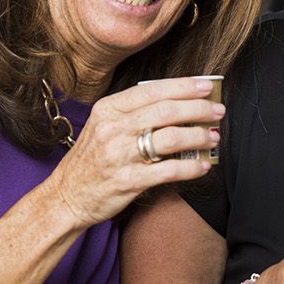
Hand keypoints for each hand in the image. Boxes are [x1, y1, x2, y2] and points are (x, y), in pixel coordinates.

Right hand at [42, 77, 224, 228]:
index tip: (207, 86)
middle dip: (198, 108)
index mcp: (108, 109)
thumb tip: (177, 102)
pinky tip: (203, 166)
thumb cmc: (91, 160)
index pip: (152, 90)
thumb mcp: (103, 126)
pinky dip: (191, 168)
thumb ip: (133, 112)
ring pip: (170, 139)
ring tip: (213, 136)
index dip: (184, 87)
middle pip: (166, 111)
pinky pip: (169, 171)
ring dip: (198, 136)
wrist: (66, 197)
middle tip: (218, 110)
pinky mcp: (128, 181)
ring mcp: (120, 155)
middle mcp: (113, 129)